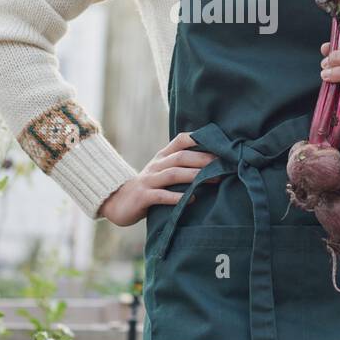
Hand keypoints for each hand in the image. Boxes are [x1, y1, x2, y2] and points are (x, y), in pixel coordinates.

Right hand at [96, 132, 219, 225]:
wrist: (117, 201)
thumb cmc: (147, 187)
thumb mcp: (161, 172)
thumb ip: (180, 166)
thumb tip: (212, 165)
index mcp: (162, 157)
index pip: (180, 140)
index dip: (198, 138)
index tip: (218, 142)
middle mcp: (156, 165)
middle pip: (180, 157)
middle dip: (203, 159)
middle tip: (223, 165)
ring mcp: (148, 180)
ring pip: (173, 174)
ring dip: (194, 176)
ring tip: (213, 180)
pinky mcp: (143, 197)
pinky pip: (161, 195)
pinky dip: (177, 197)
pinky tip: (191, 199)